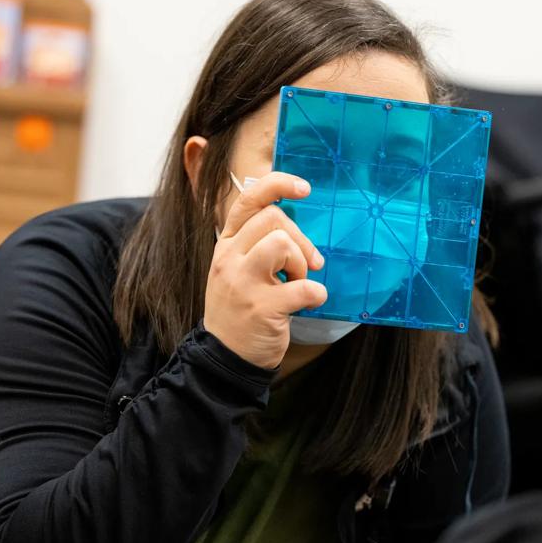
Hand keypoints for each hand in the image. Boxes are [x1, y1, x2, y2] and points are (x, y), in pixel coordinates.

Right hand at [203, 172, 326, 368]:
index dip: (278, 185)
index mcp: (227, 244)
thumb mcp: (237, 268)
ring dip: (301, 264)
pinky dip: (316, 294)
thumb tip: (293, 222)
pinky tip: (308, 303)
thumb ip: (257, 242)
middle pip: (274, 219)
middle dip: (299, 241)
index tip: (304, 189)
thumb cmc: (240, 309)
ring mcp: (242, 283)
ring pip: (282, 243)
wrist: (225, 357)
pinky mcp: (261, 308)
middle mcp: (230, 258)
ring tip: (297, 284)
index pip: (248, 199)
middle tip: (305, 267)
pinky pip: (304, 288)